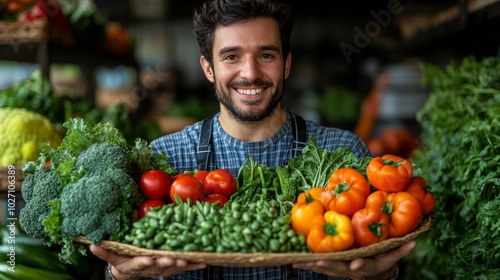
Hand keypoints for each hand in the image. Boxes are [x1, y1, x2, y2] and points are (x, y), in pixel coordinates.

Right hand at [90, 245, 206, 278]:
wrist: (131, 273)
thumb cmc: (123, 260)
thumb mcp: (113, 257)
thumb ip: (104, 252)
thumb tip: (90, 245)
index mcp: (135, 263)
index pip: (139, 263)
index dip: (144, 261)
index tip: (149, 259)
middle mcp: (150, 268)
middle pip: (159, 267)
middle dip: (167, 263)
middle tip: (174, 259)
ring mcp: (161, 270)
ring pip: (173, 268)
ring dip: (182, 265)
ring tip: (192, 260)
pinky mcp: (170, 269)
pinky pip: (184, 268)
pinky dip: (194, 266)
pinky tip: (204, 263)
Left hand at [292, 240, 415, 278]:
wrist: (372, 274)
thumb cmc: (381, 261)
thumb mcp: (391, 256)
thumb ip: (400, 249)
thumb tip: (413, 240)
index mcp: (366, 265)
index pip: (364, 265)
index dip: (360, 266)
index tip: (355, 266)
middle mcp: (352, 270)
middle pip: (339, 269)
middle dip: (328, 265)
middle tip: (317, 260)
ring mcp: (340, 270)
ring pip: (325, 269)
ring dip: (312, 266)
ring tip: (298, 261)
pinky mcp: (331, 268)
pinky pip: (318, 267)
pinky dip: (307, 264)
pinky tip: (294, 261)